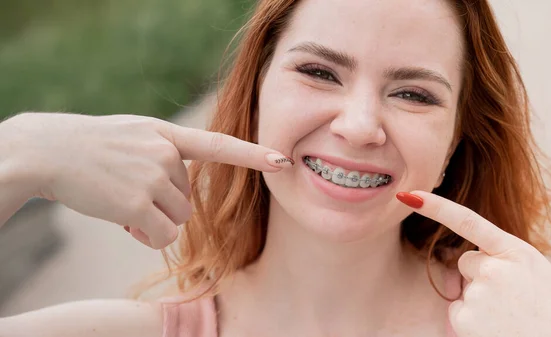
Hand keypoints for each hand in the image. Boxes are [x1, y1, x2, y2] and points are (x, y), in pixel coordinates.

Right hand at [4, 113, 292, 248]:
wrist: (49, 150)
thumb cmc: (92, 146)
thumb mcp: (135, 135)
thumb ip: (165, 152)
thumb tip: (183, 194)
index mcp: (167, 133)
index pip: (219, 144)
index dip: (253, 154)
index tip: (283, 160)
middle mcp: (165, 153)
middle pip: (188, 200)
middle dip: (163, 206)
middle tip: (130, 194)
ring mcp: (152, 177)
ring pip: (177, 219)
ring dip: (153, 221)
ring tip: (123, 203)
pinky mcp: (137, 202)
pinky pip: (160, 236)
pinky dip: (144, 236)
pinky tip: (122, 221)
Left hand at [396, 191, 550, 336]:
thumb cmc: (548, 309)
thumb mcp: (533, 268)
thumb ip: (503, 255)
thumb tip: (473, 255)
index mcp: (514, 251)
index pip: (467, 220)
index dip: (435, 206)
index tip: (410, 196)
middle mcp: (493, 269)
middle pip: (467, 261)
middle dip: (481, 274)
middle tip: (510, 296)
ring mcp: (477, 293)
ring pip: (465, 288)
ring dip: (481, 299)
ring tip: (509, 315)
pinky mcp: (465, 317)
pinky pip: (458, 310)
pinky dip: (472, 318)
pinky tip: (494, 326)